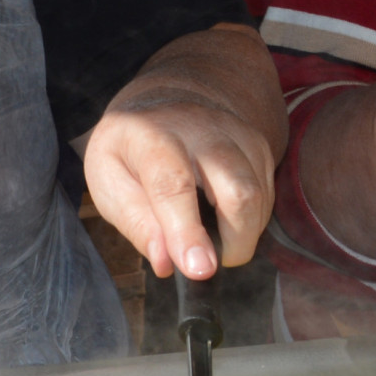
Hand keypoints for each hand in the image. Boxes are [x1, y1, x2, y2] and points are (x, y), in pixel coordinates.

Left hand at [81, 23, 285, 281]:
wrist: (162, 106)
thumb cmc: (130, 153)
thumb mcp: (108, 184)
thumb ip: (135, 223)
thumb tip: (166, 263)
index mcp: (150, 135)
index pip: (174, 184)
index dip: (188, 232)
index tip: (200, 270)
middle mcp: (200, 126)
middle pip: (237, 189)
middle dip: (234, 241)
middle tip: (207, 266)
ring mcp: (237, 132)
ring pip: (258, 197)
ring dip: (241, 235)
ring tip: (209, 239)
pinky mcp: (259, 144)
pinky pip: (267, 195)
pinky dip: (250, 221)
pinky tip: (224, 219)